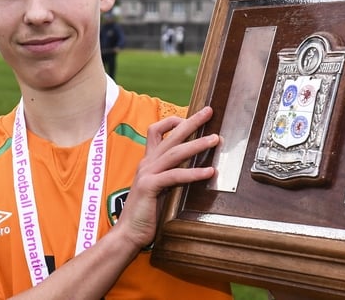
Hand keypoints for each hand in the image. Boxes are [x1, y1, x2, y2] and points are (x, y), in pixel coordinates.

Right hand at [115, 106, 216, 248]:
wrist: (128, 233)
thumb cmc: (146, 214)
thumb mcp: (161, 190)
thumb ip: (172, 177)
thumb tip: (195, 169)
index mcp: (148, 162)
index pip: (157, 131)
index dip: (173, 121)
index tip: (191, 118)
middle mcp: (147, 163)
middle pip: (171, 135)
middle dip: (192, 121)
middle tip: (209, 112)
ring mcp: (147, 173)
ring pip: (175, 152)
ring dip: (198, 144)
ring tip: (215, 139)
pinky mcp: (149, 186)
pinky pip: (175, 176)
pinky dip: (194, 173)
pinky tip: (209, 172)